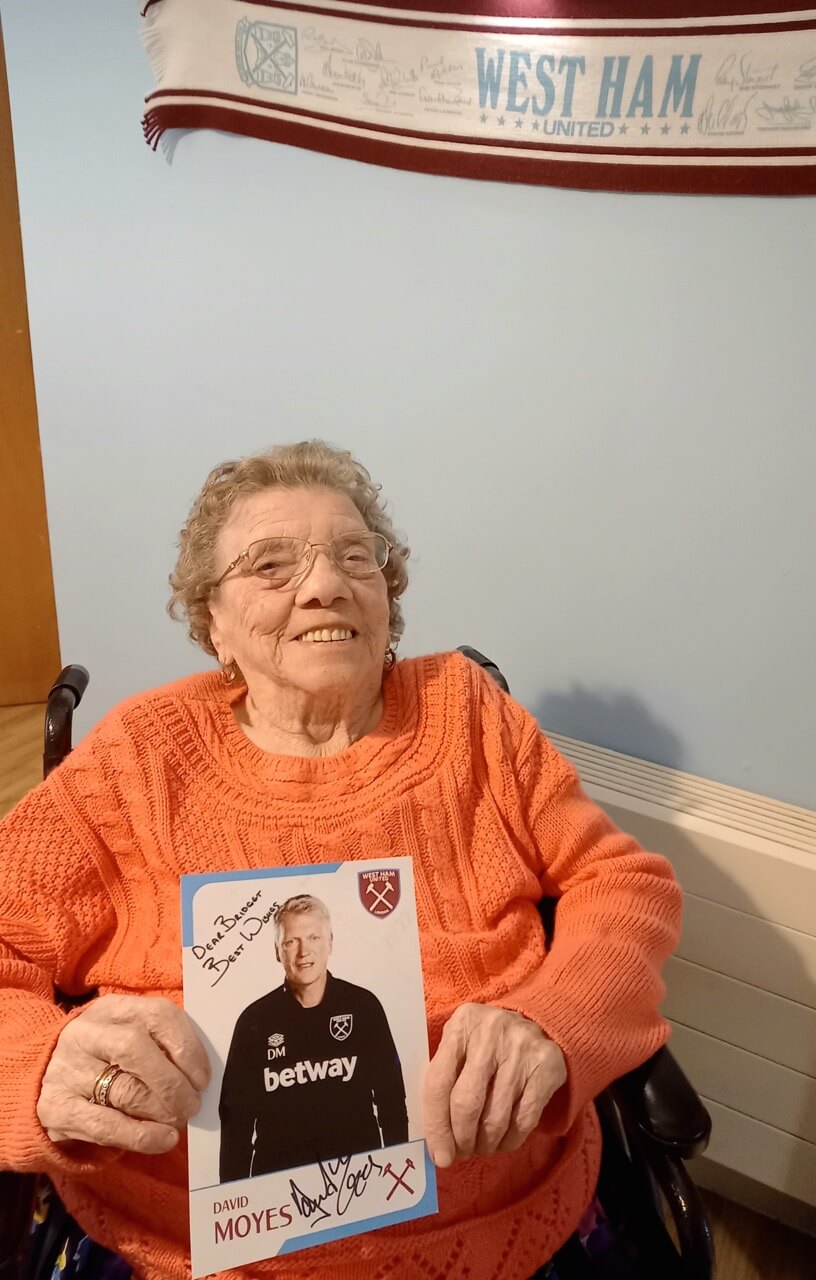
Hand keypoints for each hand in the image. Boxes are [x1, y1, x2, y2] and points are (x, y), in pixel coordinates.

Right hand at [37, 995, 209, 1154]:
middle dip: (172, 1082)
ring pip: (125, 1090)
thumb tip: (200, 1075)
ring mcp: (67, 1070)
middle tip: (193, 1103)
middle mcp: (85, 1034)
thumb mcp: (128, 1035)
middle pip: (136, 1049)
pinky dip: (142, 1135)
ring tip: (179, 1120)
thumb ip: (161, 1044)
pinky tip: (164, 1139)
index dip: (187, 1047)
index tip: (203, 1077)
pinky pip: (106, 1125)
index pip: (158, 1015)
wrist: (45, 1079)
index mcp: (111, 1009)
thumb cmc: (104, 1057)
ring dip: (162, 1110)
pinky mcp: (56, 1108)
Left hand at [423, 1003, 565, 1167]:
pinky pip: (524, 1119)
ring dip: (486, 1143)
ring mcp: (521, 1048)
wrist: (539, 1024)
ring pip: (496, 1116)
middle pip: (467, 1102)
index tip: (439, 1155)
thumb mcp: (462, 1043)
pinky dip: (510, 1140)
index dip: (436, 1125)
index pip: (439, 1081)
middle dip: (462, 1138)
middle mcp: (491, 1032)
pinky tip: (504, 1141)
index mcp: (462, 1024)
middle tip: (462, 1152)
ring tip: (482, 1146)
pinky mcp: (546, 1066)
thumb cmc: (487, 1043)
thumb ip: (445, 1078)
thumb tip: (434, 1138)